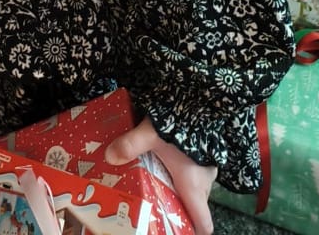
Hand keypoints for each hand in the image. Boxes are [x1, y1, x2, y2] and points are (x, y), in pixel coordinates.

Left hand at [105, 117, 214, 234]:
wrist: (201, 97)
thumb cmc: (180, 122)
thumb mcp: (150, 134)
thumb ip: (129, 146)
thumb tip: (109, 157)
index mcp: (194, 186)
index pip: (204, 223)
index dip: (194, 230)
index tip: (180, 230)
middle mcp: (205, 180)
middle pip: (196, 204)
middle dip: (181, 207)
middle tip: (160, 204)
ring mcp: (209, 165)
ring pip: (197, 185)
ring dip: (182, 186)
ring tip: (161, 180)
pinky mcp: (208, 149)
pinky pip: (198, 168)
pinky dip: (186, 169)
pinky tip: (170, 158)